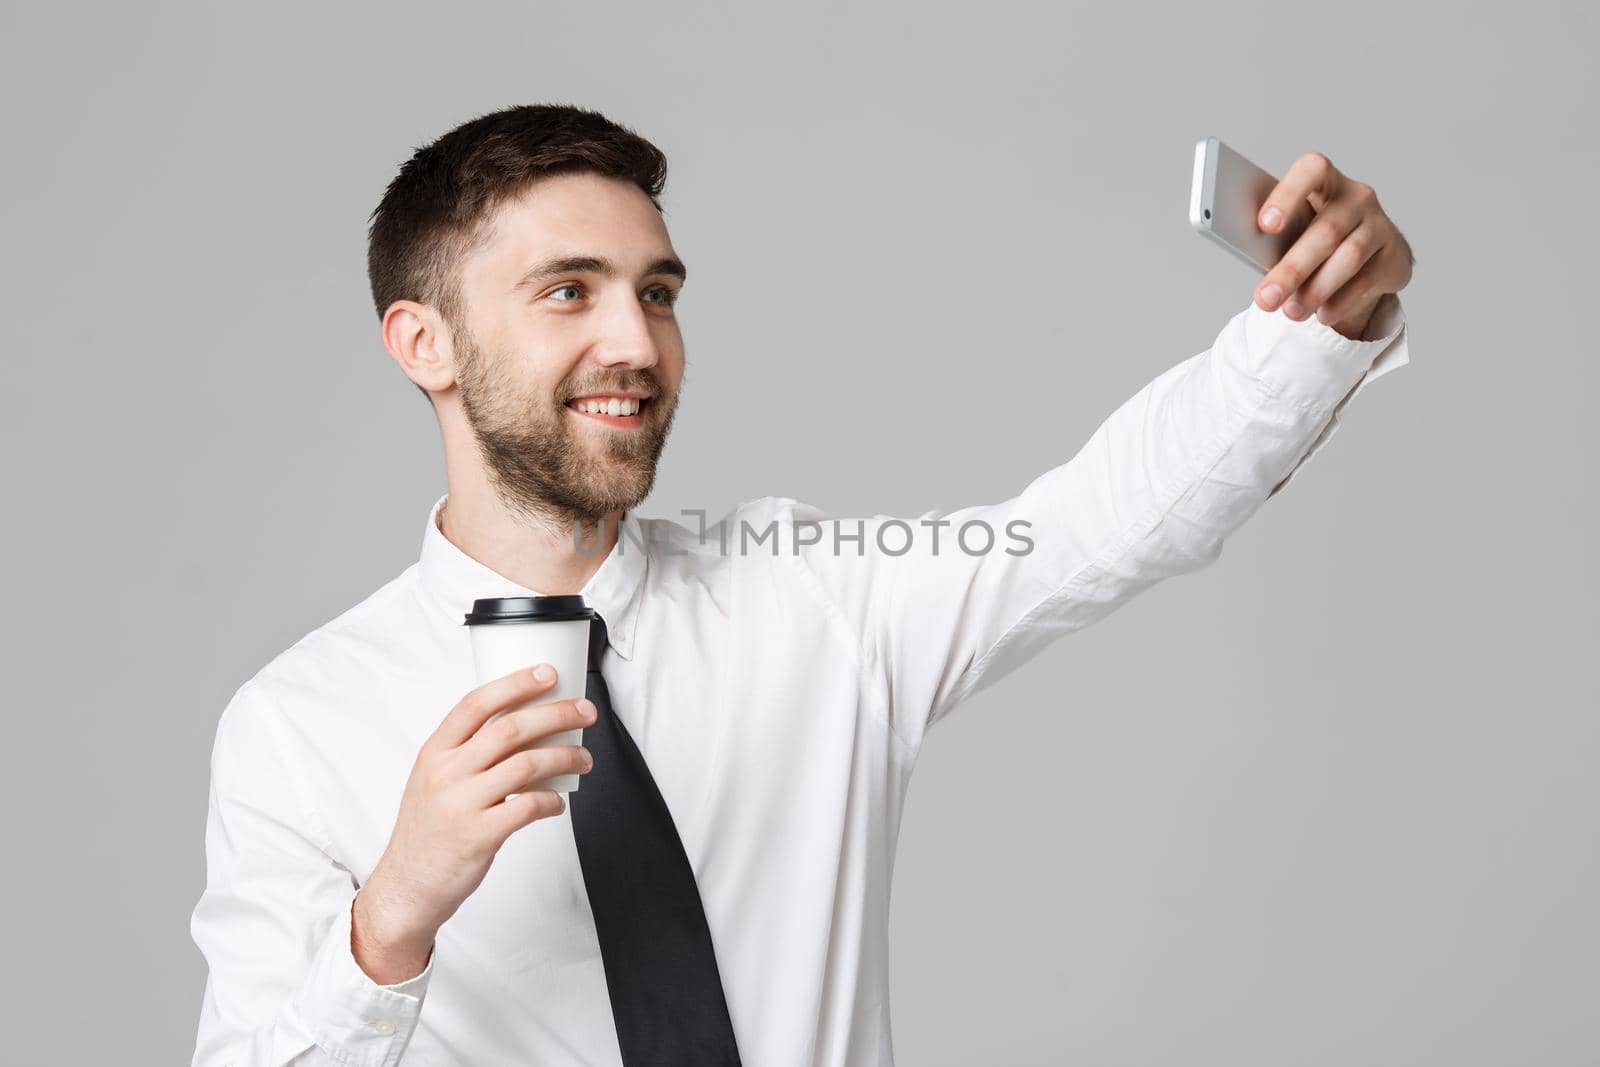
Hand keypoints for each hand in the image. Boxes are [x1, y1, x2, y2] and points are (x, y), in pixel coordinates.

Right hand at [351, 665, 596, 983]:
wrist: (406, 887)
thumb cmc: (428, 830)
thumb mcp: (432, 780)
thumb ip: (466, 753)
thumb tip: (522, 724)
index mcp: (434, 752)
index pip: (476, 703)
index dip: (516, 683)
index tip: (549, 672)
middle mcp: (445, 773)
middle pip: (510, 729)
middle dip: (556, 714)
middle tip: (585, 712)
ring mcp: (461, 805)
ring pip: (527, 765)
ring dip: (564, 756)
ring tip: (583, 758)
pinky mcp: (478, 836)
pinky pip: (528, 807)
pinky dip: (552, 801)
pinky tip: (559, 803)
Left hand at [1252, 151, 1414, 339]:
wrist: (1367, 256)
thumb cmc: (1313, 239)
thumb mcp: (1294, 233)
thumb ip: (1275, 241)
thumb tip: (1252, 263)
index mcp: (1325, 182)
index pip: (1312, 171)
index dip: (1289, 195)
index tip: (1265, 225)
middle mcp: (1357, 197)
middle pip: (1326, 231)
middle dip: (1293, 269)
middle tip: (1266, 299)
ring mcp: (1379, 224)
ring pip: (1348, 258)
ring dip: (1315, 290)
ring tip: (1291, 313)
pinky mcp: (1394, 255)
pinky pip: (1365, 280)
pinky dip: (1340, 301)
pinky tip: (1322, 315)